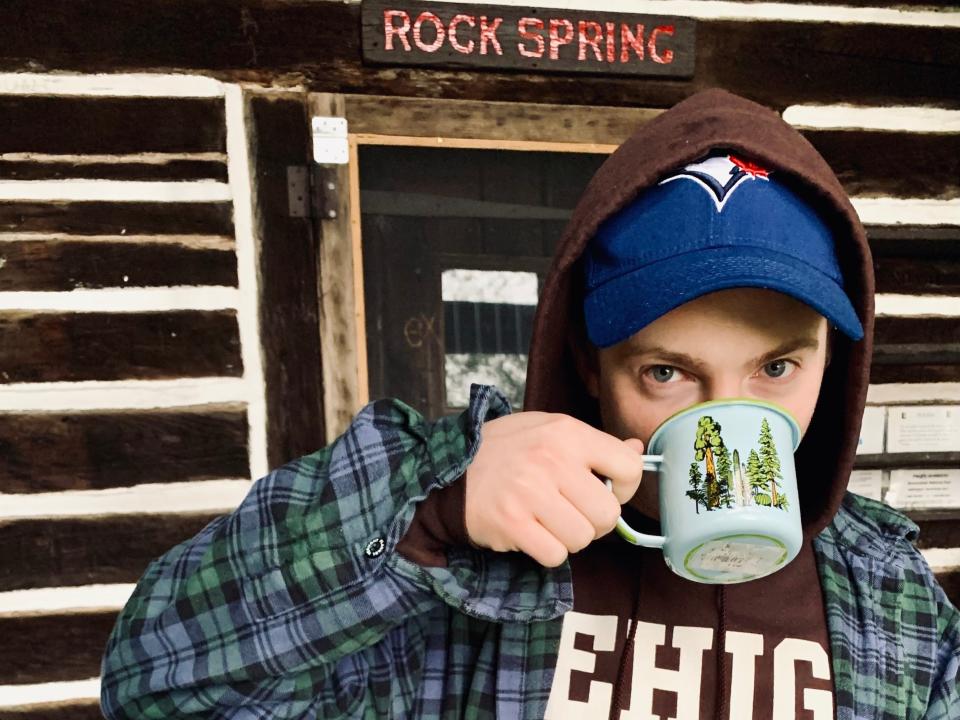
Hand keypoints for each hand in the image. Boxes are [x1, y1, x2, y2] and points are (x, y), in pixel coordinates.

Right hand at [464, 412, 645, 566]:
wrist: (448, 469)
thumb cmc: (505, 450)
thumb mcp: (548, 430)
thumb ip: (594, 443)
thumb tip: (638, 451)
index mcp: (567, 432)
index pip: (629, 466)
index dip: (624, 487)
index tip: (605, 490)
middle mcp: (551, 460)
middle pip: (608, 513)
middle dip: (595, 521)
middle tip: (573, 512)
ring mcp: (531, 493)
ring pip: (583, 538)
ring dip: (569, 538)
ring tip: (547, 521)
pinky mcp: (513, 524)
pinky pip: (556, 556)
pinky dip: (548, 552)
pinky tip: (531, 533)